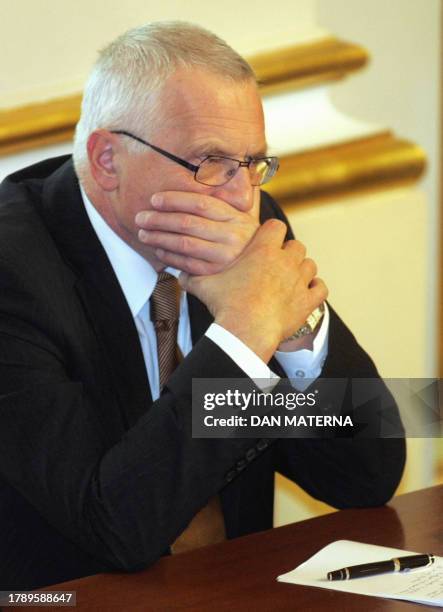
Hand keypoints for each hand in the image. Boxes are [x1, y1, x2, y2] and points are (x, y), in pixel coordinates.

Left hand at [135, 189, 259, 274]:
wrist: (260, 271)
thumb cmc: (242, 240)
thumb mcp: (240, 218)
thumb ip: (223, 201)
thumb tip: (204, 174)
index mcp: (235, 216)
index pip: (201, 203)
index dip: (175, 200)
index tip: (155, 199)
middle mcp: (232, 235)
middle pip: (188, 223)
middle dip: (159, 219)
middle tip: (141, 217)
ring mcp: (224, 256)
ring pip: (184, 243)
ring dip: (159, 237)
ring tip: (143, 233)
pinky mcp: (215, 273)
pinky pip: (186, 263)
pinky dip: (169, 255)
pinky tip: (158, 249)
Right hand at [179, 219, 327, 361]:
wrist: (246, 330)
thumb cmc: (226, 305)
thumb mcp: (204, 286)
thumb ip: (191, 276)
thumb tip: (177, 273)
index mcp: (263, 250)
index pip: (276, 226)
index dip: (272, 232)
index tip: (266, 241)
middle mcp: (285, 260)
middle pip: (296, 244)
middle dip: (288, 252)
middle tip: (276, 264)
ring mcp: (300, 280)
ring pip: (310, 264)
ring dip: (302, 269)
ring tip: (290, 279)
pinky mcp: (308, 300)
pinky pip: (320, 287)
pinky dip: (315, 288)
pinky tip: (306, 292)